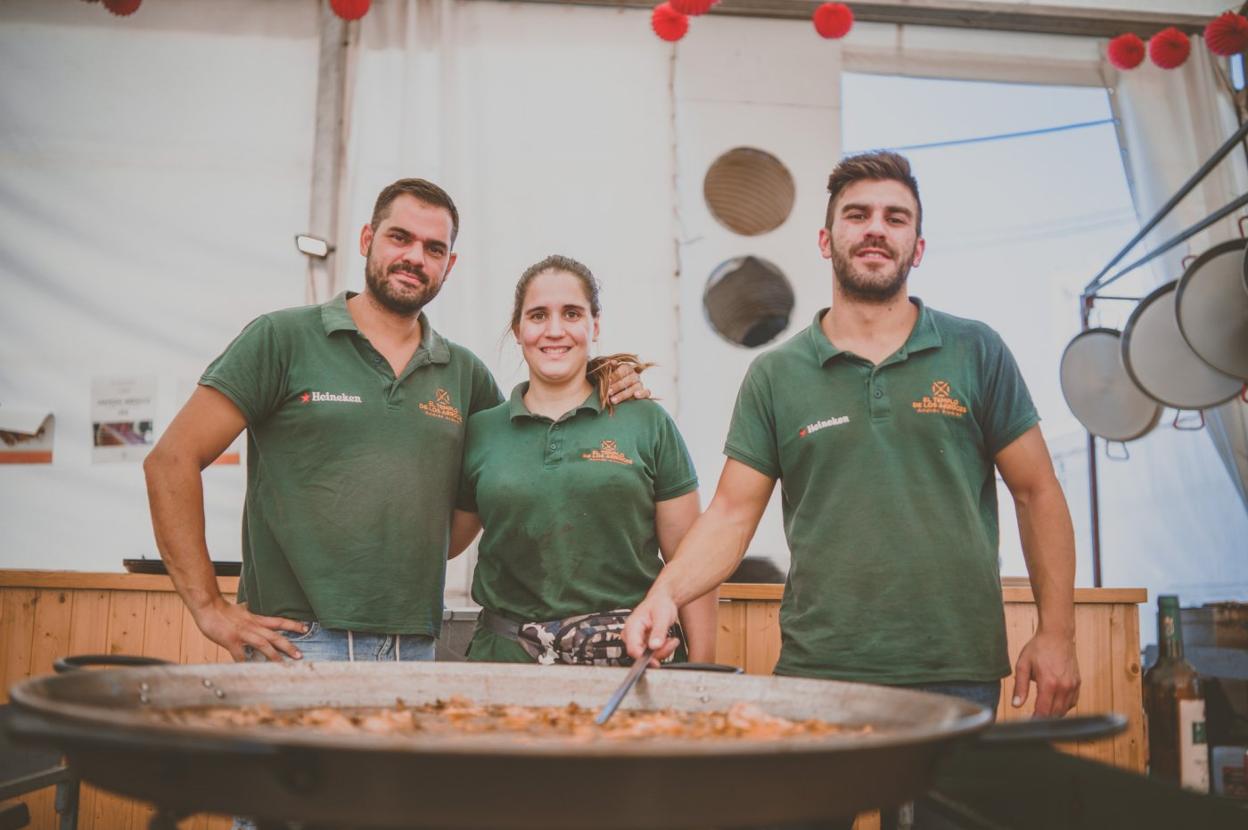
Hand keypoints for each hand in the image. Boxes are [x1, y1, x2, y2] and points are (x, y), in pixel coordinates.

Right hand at [193, 599, 309, 662]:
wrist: (209, 606)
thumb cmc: (222, 610)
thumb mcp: (240, 610)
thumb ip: (247, 613)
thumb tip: (249, 608)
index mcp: (256, 619)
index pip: (279, 621)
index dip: (293, 625)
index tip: (305, 629)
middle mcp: (253, 626)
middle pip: (275, 636)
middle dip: (288, 646)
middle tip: (300, 655)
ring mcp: (243, 634)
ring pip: (263, 645)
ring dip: (274, 655)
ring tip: (283, 665)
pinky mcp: (231, 641)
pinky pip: (240, 655)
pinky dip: (246, 663)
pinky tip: (251, 671)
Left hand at [607, 364, 650, 404]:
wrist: (621, 392)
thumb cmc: (614, 381)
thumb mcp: (611, 374)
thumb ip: (611, 368)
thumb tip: (611, 362)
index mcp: (627, 369)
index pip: (624, 369)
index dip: (616, 375)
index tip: (608, 380)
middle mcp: (635, 375)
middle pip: (628, 379)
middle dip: (618, 386)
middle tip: (609, 392)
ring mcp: (640, 384)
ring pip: (635, 387)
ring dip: (624, 394)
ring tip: (613, 400)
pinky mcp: (645, 393)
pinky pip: (646, 392)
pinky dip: (642, 393)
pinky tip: (636, 395)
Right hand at [623, 594, 680, 666]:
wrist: (662, 601)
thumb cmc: (659, 604)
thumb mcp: (662, 616)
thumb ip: (658, 631)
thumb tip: (654, 646)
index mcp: (632, 626)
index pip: (632, 649)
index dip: (643, 658)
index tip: (655, 662)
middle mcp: (631, 635)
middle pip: (641, 654)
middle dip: (659, 652)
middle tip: (671, 642)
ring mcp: (637, 640)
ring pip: (649, 656)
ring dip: (663, 650)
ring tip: (671, 640)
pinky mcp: (644, 644)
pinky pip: (653, 653)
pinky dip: (663, 650)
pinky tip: (668, 641)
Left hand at [1011, 630, 1079, 716]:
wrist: (1057, 635)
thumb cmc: (1039, 648)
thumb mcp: (1023, 665)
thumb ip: (1020, 687)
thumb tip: (1016, 704)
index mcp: (1048, 683)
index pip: (1043, 711)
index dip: (1035, 720)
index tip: (1029, 723)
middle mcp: (1063, 687)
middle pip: (1055, 714)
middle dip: (1044, 718)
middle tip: (1034, 718)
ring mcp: (1073, 685)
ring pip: (1065, 710)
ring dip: (1054, 713)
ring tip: (1042, 710)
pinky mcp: (1078, 683)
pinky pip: (1072, 702)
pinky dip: (1064, 706)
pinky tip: (1054, 702)